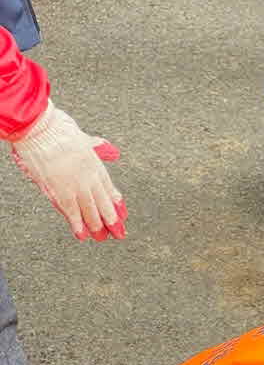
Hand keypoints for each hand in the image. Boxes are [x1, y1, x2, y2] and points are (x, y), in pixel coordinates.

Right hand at [11, 101, 125, 240]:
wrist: (40, 129)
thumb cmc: (57, 128)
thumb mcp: (83, 136)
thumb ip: (97, 146)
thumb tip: (112, 151)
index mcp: (95, 163)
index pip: (109, 188)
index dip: (116, 203)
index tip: (121, 213)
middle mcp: (89, 177)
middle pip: (104, 203)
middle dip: (112, 220)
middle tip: (118, 232)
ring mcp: (76, 186)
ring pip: (91, 211)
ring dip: (97, 226)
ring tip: (102, 237)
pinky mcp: (60, 192)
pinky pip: (72, 212)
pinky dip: (78, 225)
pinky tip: (83, 235)